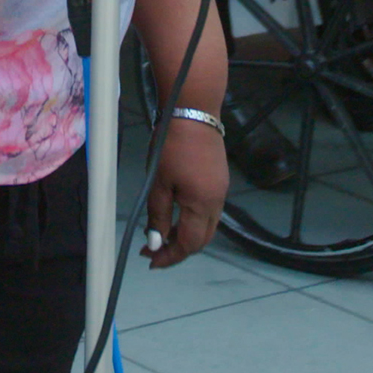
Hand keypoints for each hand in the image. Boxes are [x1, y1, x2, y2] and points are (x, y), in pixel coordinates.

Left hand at [144, 115, 227, 266]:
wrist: (194, 112)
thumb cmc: (171, 146)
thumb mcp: (159, 183)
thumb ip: (159, 215)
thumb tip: (156, 242)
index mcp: (203, 205)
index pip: (190, 244)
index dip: (170, 256)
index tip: (151, 261)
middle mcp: (218, 202)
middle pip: (202, 239)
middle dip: (179, 249)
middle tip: (154, 249)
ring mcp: (221, 191)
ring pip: (207, 225)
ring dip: (186, 234)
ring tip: (162, 234)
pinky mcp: (219, 179)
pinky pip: (209, 211)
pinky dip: (193, 219)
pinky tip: (176, 214)